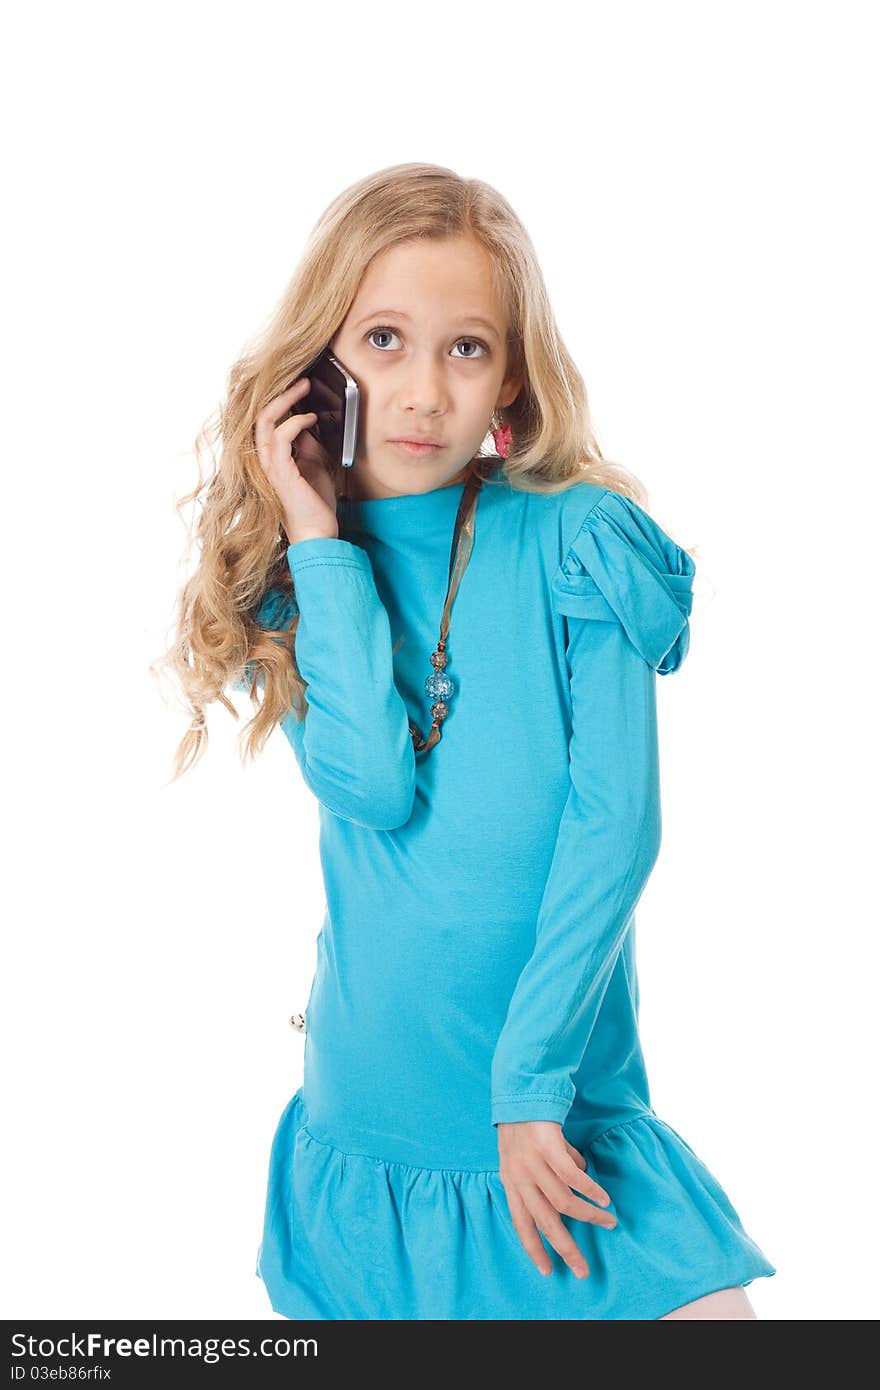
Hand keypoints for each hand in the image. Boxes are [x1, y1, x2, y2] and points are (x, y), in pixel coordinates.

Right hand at [254, 377, 339, 543]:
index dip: (280, 399)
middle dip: (281, 392)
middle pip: (260, 413)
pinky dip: (296, 422)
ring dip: (287, 399)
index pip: (267, 419)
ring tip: (305, 387)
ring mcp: (269, 465)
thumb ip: (307, 443)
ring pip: (266, 420)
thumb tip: (310, 420)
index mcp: (271, 456)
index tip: (299, 385)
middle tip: (302, 379)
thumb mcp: (313, 463)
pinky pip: (281, 436)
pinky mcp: (280, 472)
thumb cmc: (314, 502)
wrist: (317, 532)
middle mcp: (264, 459)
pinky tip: (311, 418)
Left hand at [496, 1120, 616, 1277]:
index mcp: (511, 1183)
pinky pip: (573, 1177)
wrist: (521, 1091)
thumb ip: (546, 1176)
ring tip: (608, 1221)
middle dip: (566, 1249)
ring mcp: (533, 1163)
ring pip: (564, 1203)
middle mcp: (520, 1178)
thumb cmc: (525, 1126)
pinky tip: (603, 1198)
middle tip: (583, 1269)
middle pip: (546, 1222)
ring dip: (589, 1216)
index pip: (521, 1224)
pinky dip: (590, 1190)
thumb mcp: (525, 1158)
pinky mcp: (548, 1148)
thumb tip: (579, 1182)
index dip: (534, 1249)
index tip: (548, 1271)